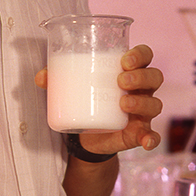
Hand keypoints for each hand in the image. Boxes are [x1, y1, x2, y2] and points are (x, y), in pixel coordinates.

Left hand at [36, 44, 163, 157]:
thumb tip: (41, 77)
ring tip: (123, 104)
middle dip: (140, 76)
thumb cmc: (86, 100)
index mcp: (129, 71)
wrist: (87, 134)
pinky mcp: (138, 132)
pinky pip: (152, 135)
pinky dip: (152, 138)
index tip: (124, 60)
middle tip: (120, 80)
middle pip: (154, 76)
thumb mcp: (72, 88)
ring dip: (142, 102)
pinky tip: (145, 141)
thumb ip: (57, 80)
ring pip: (155, 103)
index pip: (145, 55)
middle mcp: (141, 89)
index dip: (140, 55)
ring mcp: (142, 112)